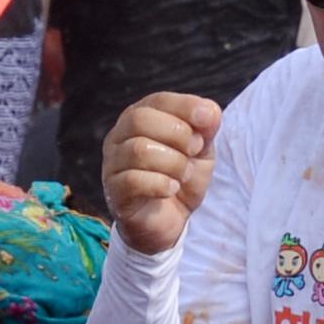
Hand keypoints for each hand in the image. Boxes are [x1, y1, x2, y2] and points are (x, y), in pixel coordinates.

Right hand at [103, 94, 222, 253]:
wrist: (169, 223)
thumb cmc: (180, 179)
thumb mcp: (200, 152)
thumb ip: (205, 129)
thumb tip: (211, 111)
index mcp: (139, 118)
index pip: (158, 100)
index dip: (185, 106)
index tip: (208, 120)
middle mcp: (119, 137)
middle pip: (140, 120)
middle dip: (177, 134)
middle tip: (194, 151)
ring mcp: (112, 165)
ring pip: (138, 150)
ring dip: (173, 162)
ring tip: (184, 175)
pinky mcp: (115, 193)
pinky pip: (134, 180)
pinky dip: (161, 184)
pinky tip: (172, 189)